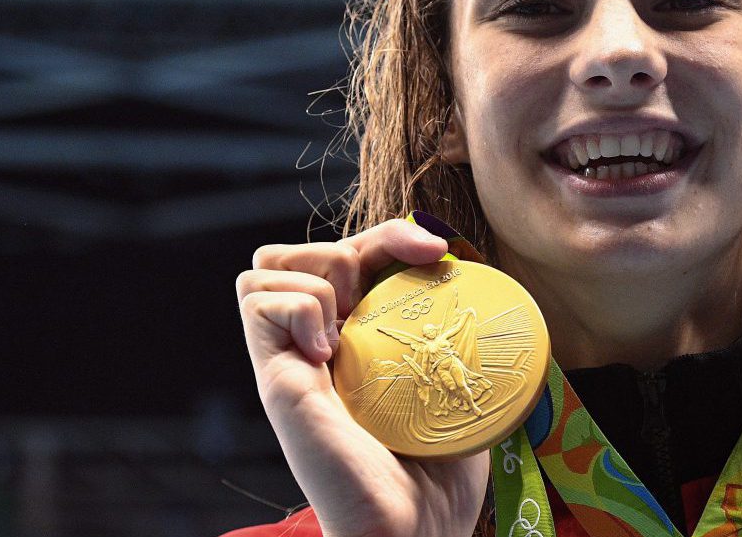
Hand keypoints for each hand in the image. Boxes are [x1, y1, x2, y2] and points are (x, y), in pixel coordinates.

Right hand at [237, 219, 489, 536]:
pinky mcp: (277, 380)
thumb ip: (458, 341)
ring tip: (351, 323)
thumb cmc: (440, 474)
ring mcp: (294, 360)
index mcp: (360, 340)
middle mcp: (321, 344)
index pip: (356, 255)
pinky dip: (299, 306)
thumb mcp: (458, 387)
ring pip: (266, 268)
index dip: (391, 234)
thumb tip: (483, 286)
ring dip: (318, 272)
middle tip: (392, 280)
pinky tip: (331, 351)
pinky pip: (258, 304)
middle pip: (301, 250)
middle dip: (349, 243)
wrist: (416, 530)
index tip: (440, 252)